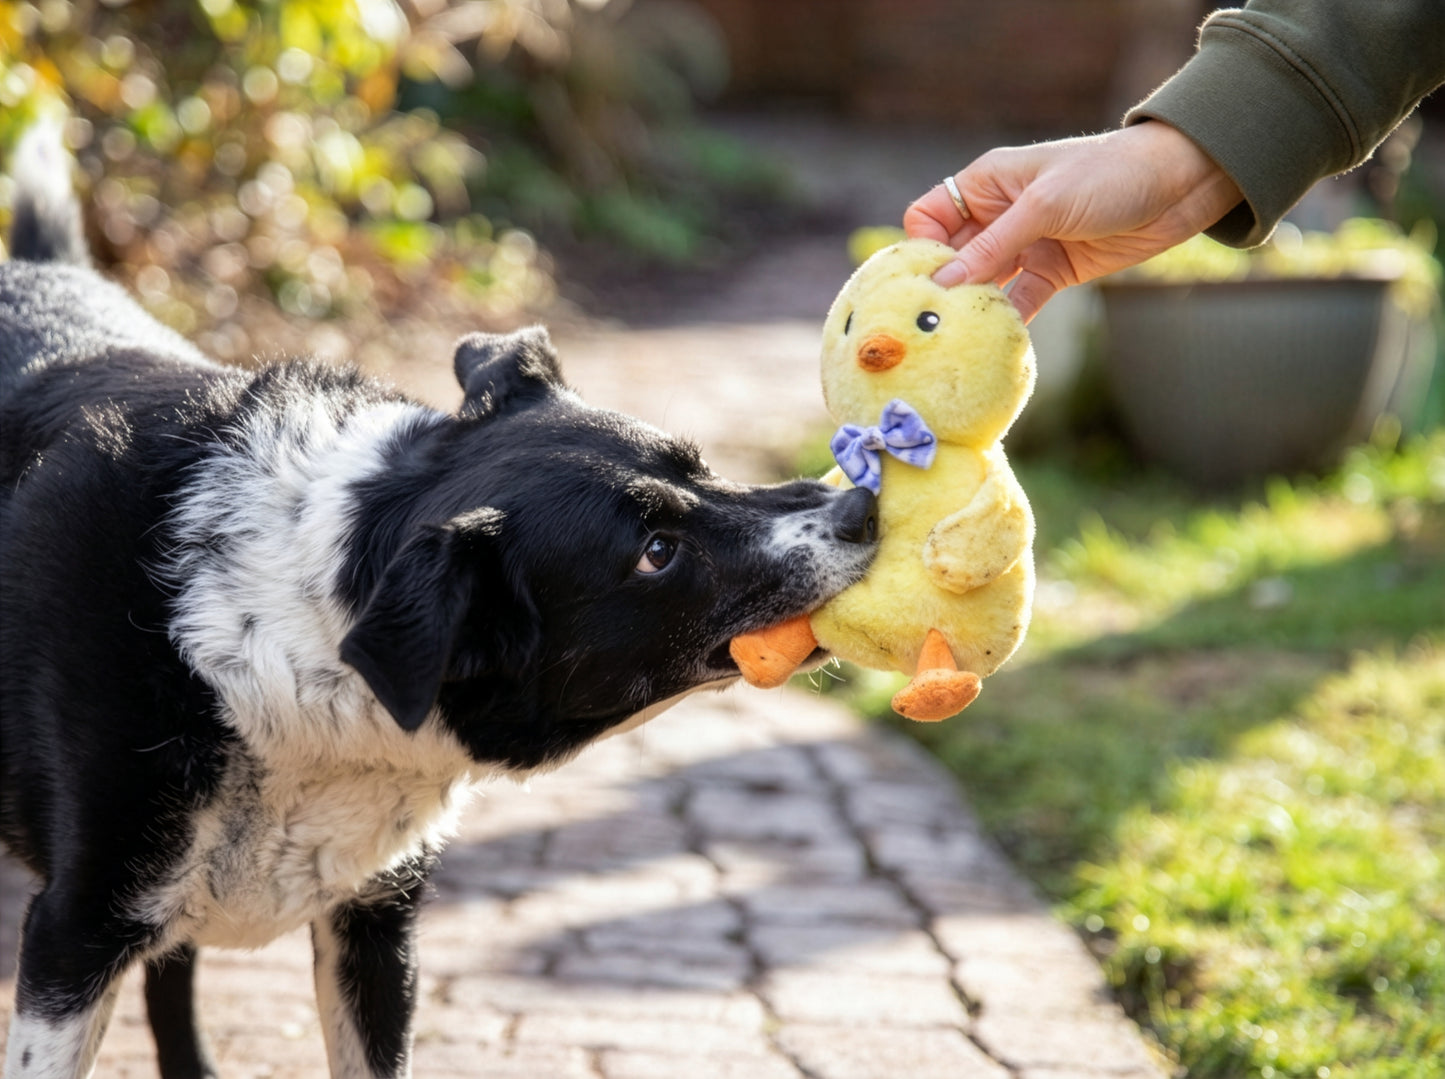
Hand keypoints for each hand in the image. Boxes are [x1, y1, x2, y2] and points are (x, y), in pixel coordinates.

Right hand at [905, 123, 1242, 321]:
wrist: (1180, 184)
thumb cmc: (1109, 175)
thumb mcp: (1045, 205)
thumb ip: (993, 245)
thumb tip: (944, 283)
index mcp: (987, 183)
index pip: (928, 217)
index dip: (921, 249)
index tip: (922, 284)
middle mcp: (999, 214)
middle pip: (952, 256)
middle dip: (942, 287)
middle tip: (931, 324)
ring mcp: (1026, 245)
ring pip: (983, 283)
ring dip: (974, 307)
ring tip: (959, 337)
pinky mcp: (1053, 271)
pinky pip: (1019, 301)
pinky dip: (1009, 319)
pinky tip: (998, 339)